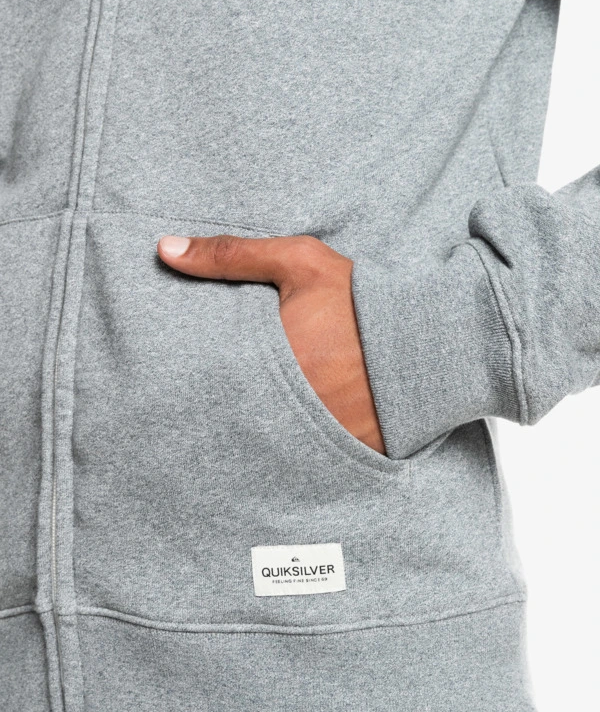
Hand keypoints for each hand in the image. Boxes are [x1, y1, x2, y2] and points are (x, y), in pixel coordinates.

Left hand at [157, 233, 386, 455]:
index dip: (195, 383)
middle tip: (214, 405)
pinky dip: (296, 450)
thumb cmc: (360, 300)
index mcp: (272, 363)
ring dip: (259, 432)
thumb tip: (164, 250)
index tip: (184, 381)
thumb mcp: (299, 265)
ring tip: (256, 420)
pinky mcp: (348, 452)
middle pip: (237, 417)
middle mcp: (292, 406)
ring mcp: (321, 434)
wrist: (431, 339)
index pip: (212, 381)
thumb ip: (232, 256)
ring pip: (269, 442)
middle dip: (226, 410)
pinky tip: (293, 436)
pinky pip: (309, 461)